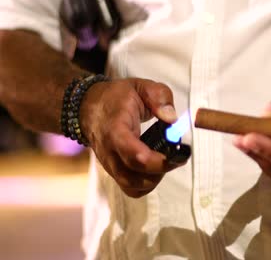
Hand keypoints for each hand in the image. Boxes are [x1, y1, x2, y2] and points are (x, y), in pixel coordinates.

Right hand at [80, 78, 182, 197]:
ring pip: (132, 188)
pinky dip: (146, 184)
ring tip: (165, 161)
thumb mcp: (140, 87)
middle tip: (175, 157)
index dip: (157, 161)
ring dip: (154, 180)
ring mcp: (110, 165)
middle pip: (133, 179)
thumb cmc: (117, 97)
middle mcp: (110, 152)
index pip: (133, 155)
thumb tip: (172, 119)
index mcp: (116, 130)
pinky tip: (155, 167)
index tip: (176, 154)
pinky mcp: (113, 171)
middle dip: (160, 173)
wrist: (88, 107)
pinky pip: (130, 188)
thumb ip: (159, 97)